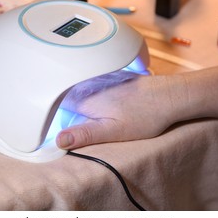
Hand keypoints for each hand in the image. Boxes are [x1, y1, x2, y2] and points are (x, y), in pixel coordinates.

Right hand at [56, 71, 186, 148]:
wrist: (168, 96)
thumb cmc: (143, 115)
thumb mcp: (113, 131)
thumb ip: (84, 134)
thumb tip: (58, 140)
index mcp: (83, 99)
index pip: (54, 104)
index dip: (50, 115)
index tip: (52, 126)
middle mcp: (87, 84)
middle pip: (63, 95)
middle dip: (61, 107)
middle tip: (73, 121)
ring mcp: (98, 78)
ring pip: (75, 89)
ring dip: (73, 99)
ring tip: (87, 113)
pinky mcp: (108, 76)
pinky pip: (88, 84)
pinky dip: (87, 93)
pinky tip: (100, 104)